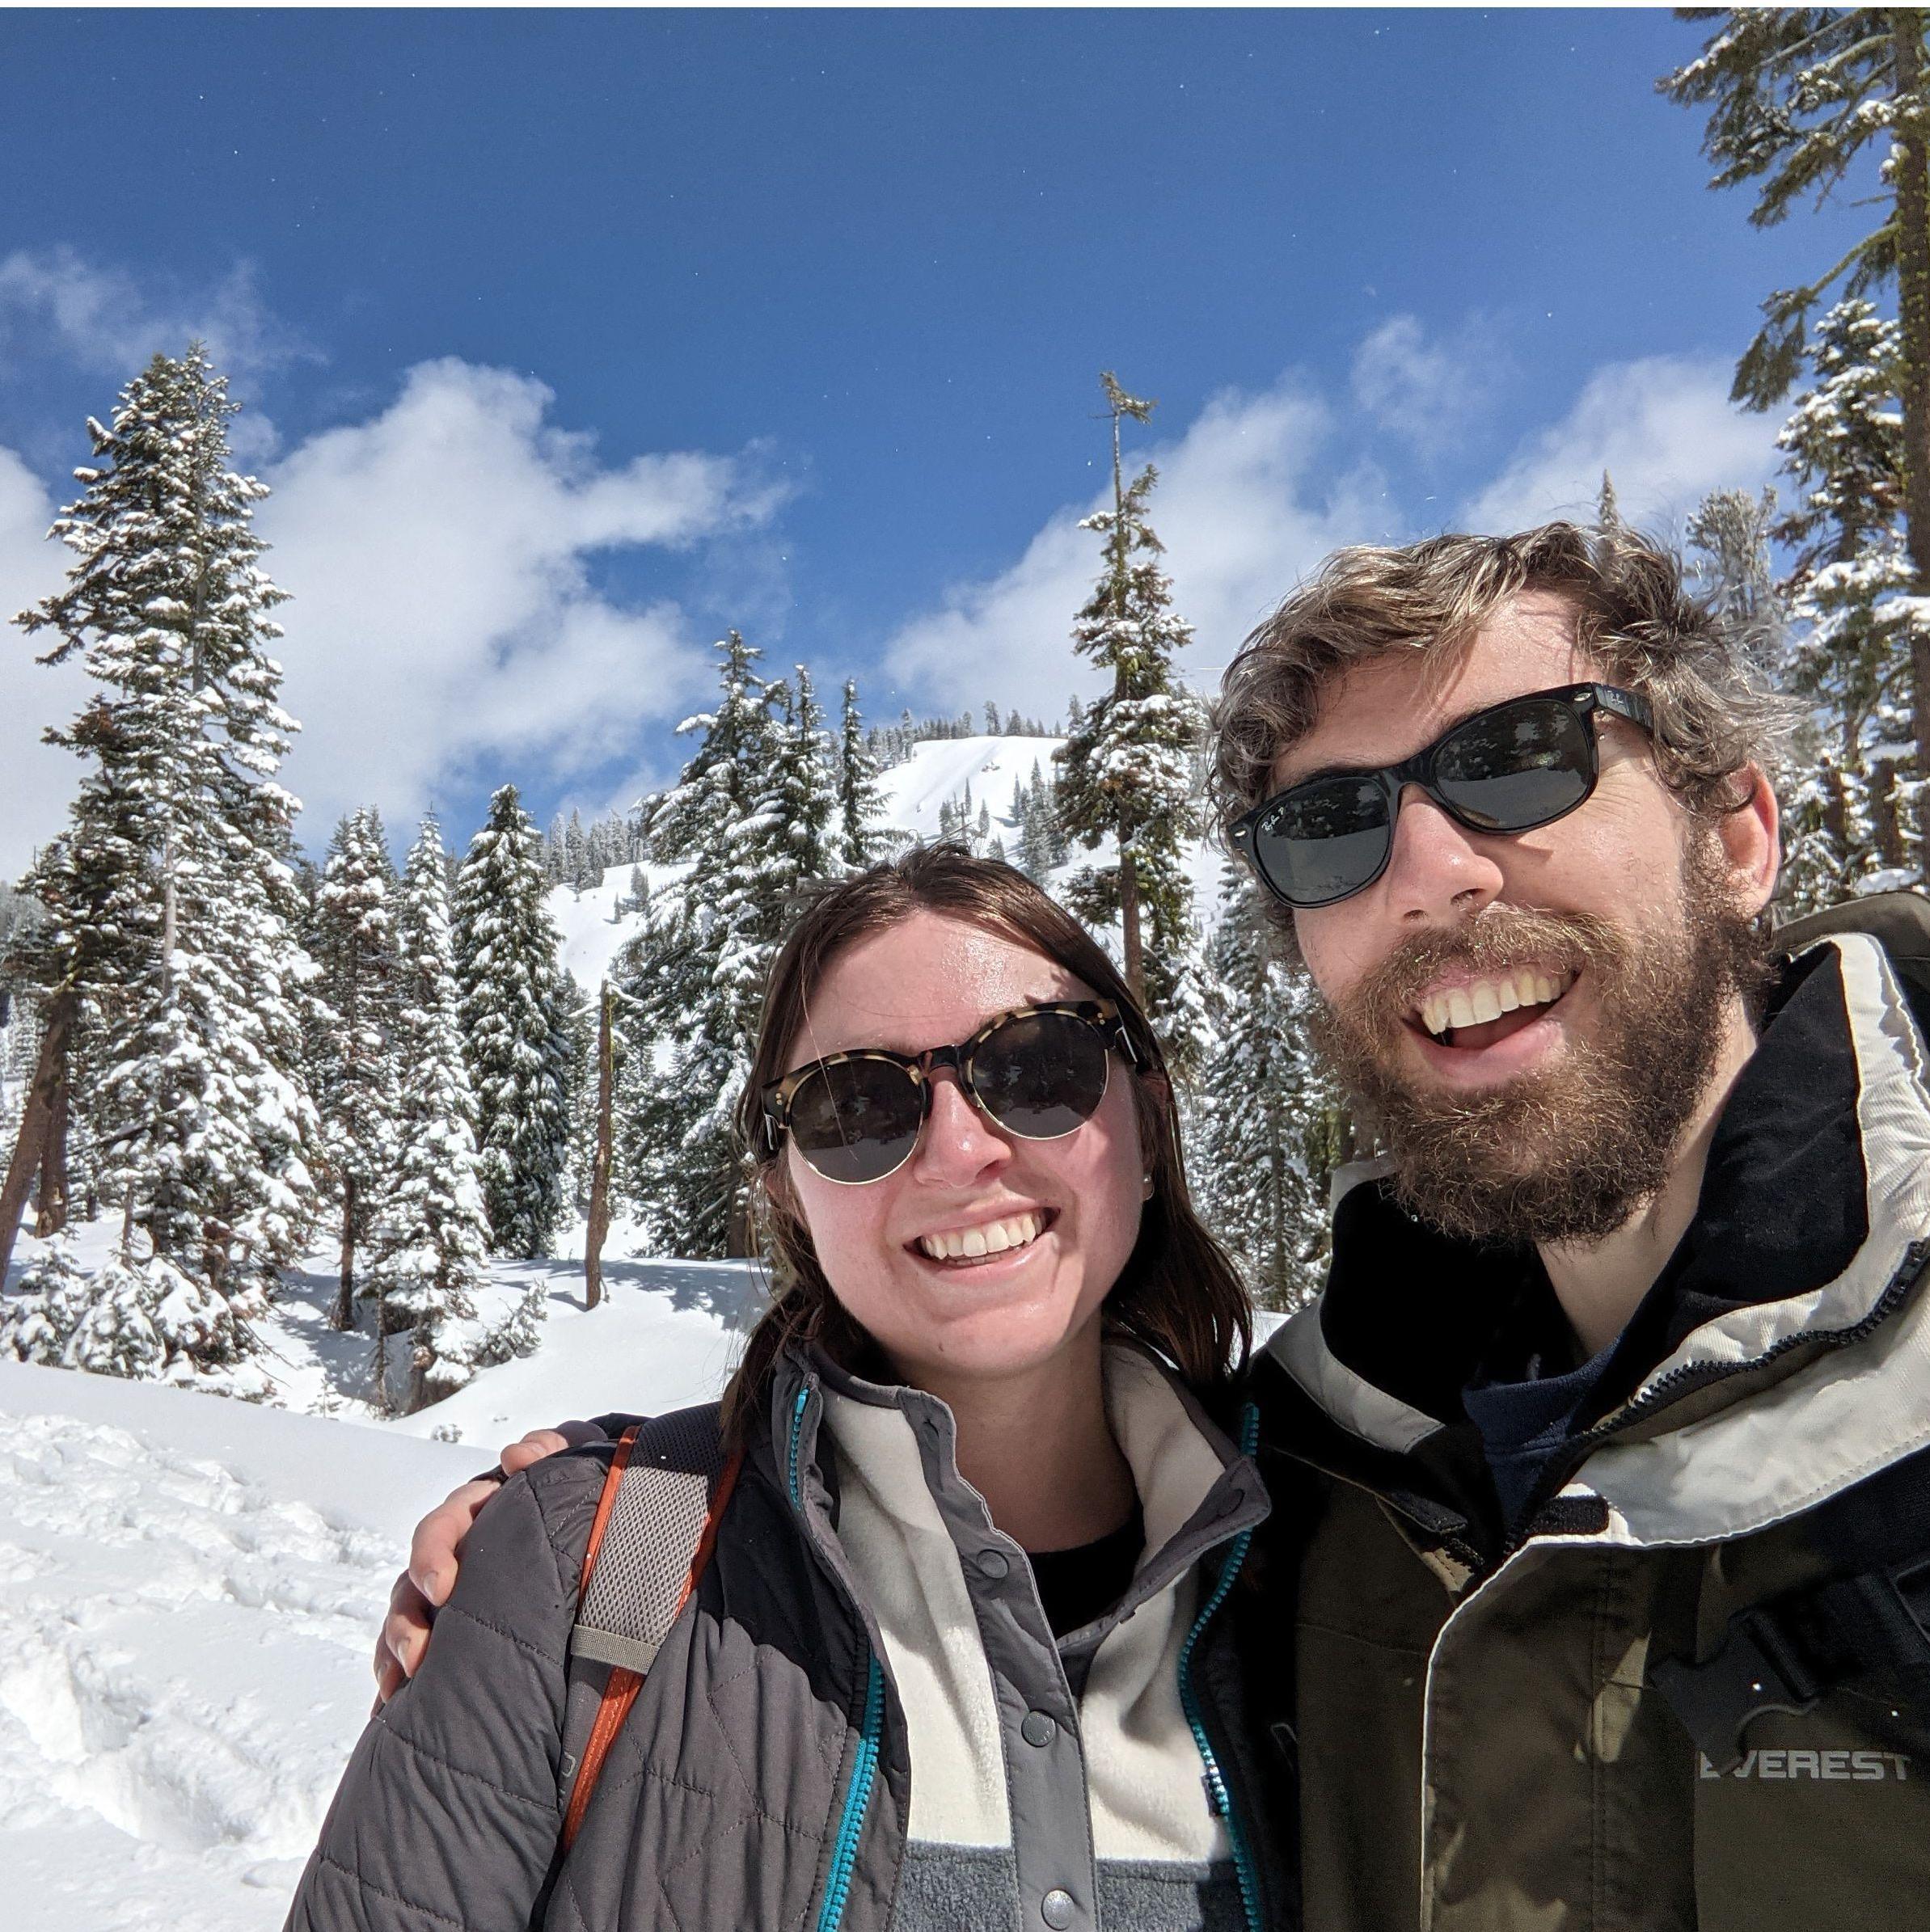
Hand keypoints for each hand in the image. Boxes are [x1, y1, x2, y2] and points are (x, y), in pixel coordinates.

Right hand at [371, 1421, 606, 1707]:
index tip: (444, 1589)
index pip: (443, 1525)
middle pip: (413, 1580)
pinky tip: (389, 1709)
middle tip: (419, 1654)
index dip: (433, 1553)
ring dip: (396, 1650)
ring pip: (405, 1618)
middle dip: (407, 1618)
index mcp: (483, 1512)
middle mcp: (459, 1552)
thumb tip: (518, 1454)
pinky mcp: (452, 1629)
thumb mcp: (576, 1463)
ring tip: (402, 1685)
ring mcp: (451, 1594)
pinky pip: (411, 1653)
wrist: (602, 1530)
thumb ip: (557, 1446)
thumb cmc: (584, 1493)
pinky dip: (396, 1677)